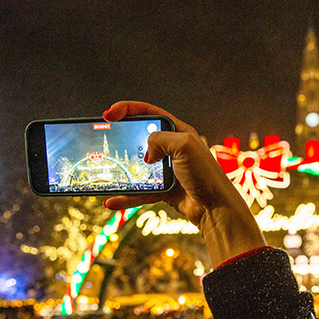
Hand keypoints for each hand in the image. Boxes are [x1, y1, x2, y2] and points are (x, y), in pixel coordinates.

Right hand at [102, 101, 264, 265]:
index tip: (108, 115)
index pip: (149, 113)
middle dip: (121, 139)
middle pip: (140, 139)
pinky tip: (112, 201)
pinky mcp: (164, 189)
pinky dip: (126, 197)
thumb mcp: (184, 146)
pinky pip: (140, 191)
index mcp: (179, 132)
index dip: (127, 109)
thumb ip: (160, 139)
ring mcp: (167, 169)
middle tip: (103, 141)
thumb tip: (147, 153)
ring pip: (137, 167)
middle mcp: (173, 148)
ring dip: (121, 172)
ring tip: (103, 174)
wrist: (215, 208)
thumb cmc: (205, 175)